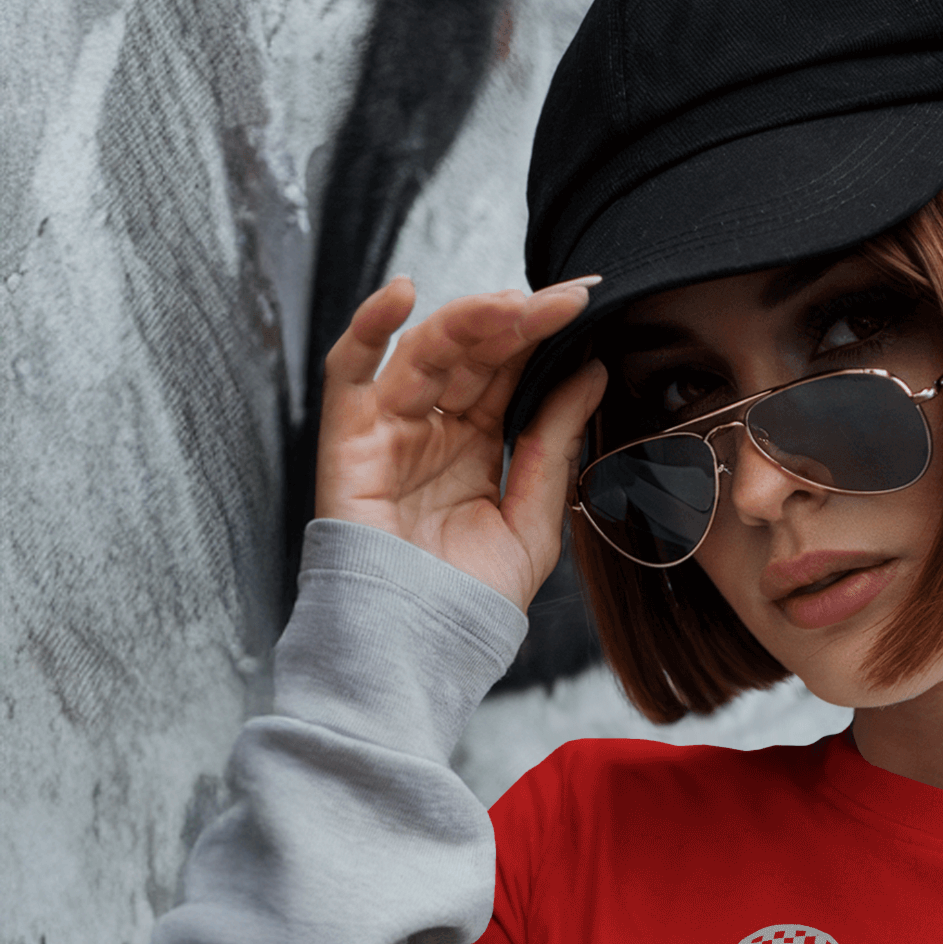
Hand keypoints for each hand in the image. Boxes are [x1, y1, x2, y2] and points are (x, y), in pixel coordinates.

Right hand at [316, 276, 607, 608]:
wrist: (422, 651)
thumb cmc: (470, 601)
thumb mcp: (534, 519)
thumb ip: (557, 443)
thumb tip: (593, 370)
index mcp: (476, 446)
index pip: (508, 372)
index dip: (541, 335)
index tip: (584, 303)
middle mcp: (432, 431)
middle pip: (472, 355)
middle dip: (516, 322)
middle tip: (564, 300)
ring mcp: (389, 431)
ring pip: (425, 353)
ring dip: (468, 321)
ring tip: (515, 306)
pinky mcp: (348, 441)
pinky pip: (349, 372)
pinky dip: (367, 327)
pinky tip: (402, 292)